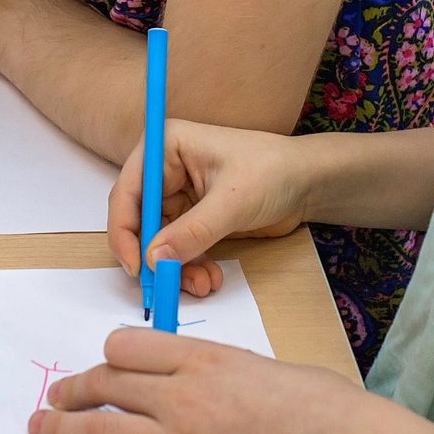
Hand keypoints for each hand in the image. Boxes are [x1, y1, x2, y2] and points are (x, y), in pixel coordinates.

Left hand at [28, 325, 385, 433]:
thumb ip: (208, 367)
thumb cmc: (315, 405)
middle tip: (54, 399)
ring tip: (41, 429)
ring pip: (99, 429)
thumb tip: (175, 379)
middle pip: (104, 384)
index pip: (125, 346)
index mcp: (202, 356)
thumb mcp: (255, 363)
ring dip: (61, 428)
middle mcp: (182, 395)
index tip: (100, 369)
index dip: (106, 358)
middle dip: (71, 391)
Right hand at [108, 120, 312, 296]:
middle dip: (154, 256)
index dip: (124, 231)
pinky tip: (209, 279)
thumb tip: (153, 259)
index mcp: (166, 147)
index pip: (128, 191)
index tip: (135, 266)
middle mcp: (166, 170)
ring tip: (202, 285)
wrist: (309, 184)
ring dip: (175, 267)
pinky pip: (179, 249)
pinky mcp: (194, 218)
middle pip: (140, 221)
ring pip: (160, 241)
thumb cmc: (274, 172)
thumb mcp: (232, 202)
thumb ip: (192, 232)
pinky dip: (190, 267)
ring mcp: (180, 195)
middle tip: (165, 286)